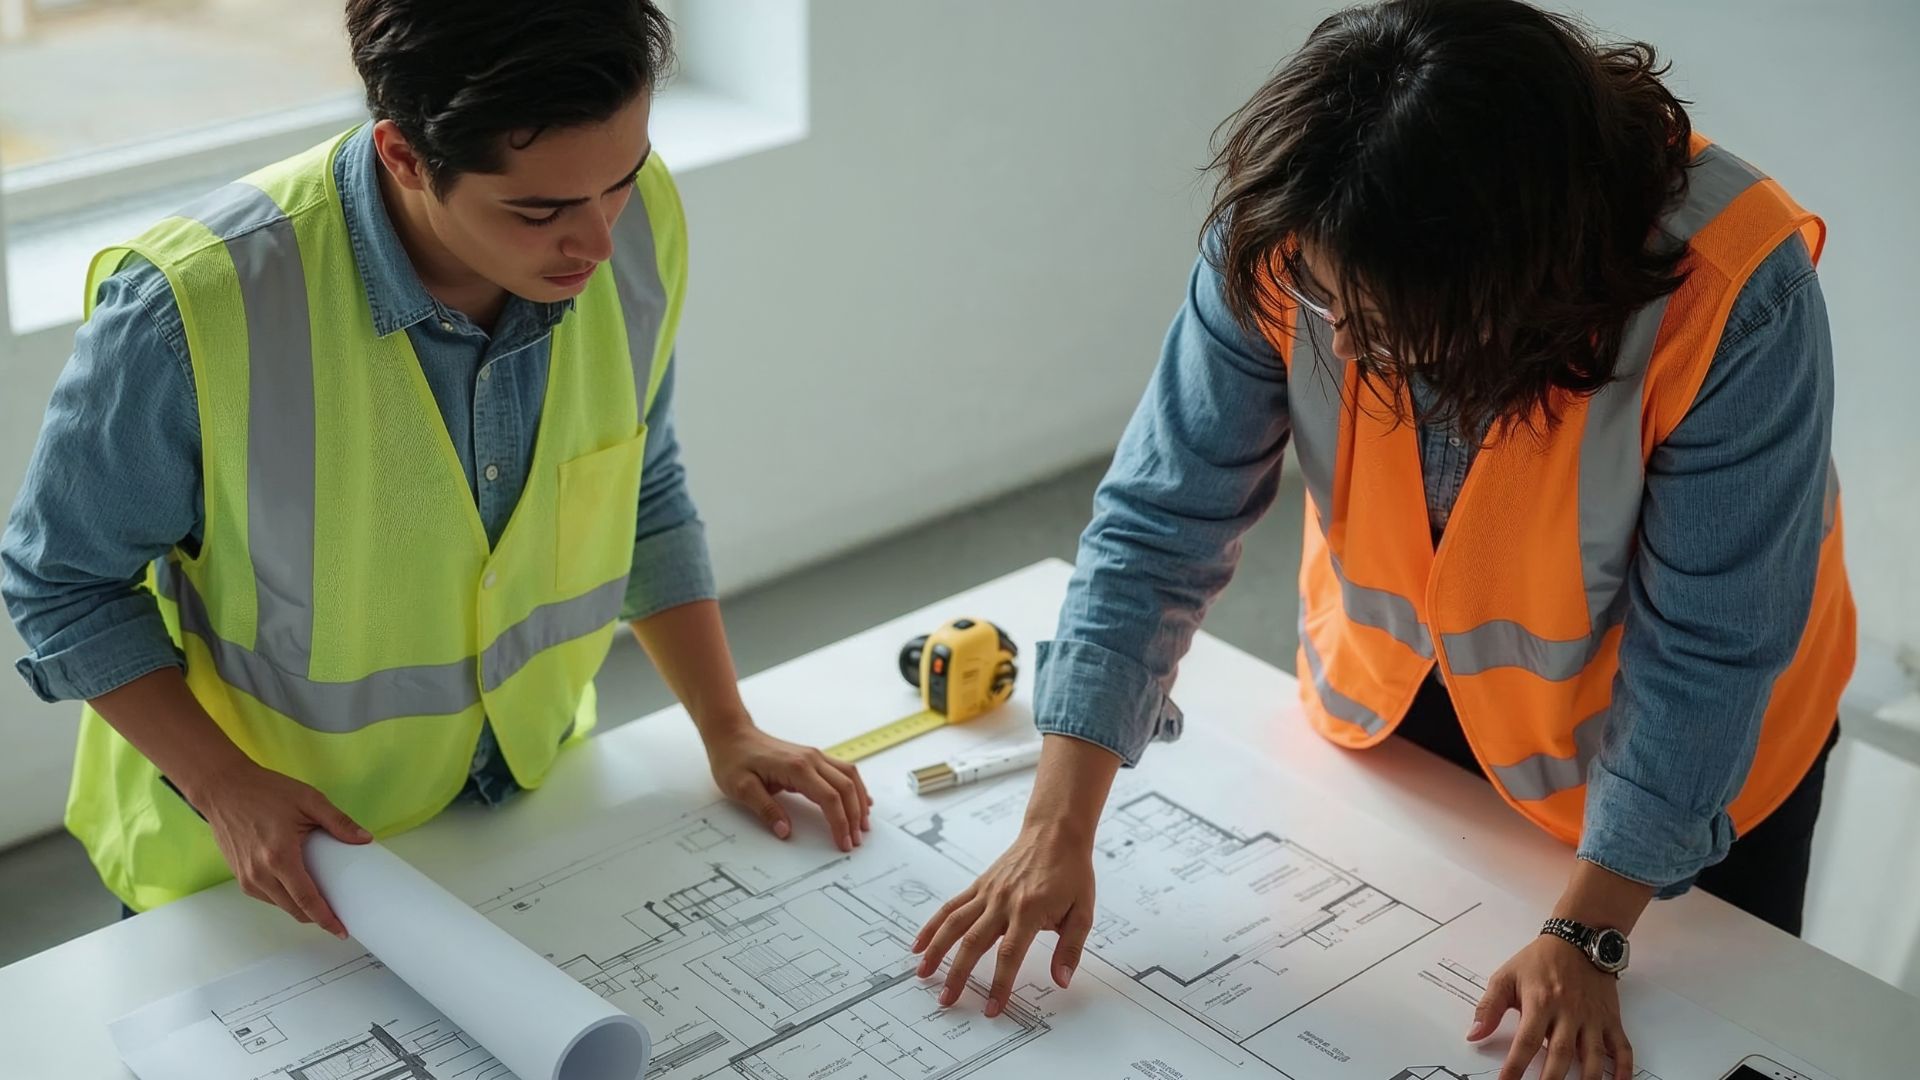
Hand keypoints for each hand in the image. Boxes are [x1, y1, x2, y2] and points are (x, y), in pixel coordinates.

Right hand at [194, 761, 370, 936]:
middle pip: (293, 909)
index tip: (341, 929)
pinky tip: (297, 889)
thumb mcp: (309, 800)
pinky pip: (266, 896)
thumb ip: (338, 822)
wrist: (224, 789)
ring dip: (300, 909)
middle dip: (316, 918)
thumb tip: (364, 840)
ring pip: (279, 905)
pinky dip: (283, 898)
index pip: (307, 899)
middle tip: (338, 917)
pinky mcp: (239, 875)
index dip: (325, 918)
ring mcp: (246, 877)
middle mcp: (260, 873)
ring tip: (321, 902)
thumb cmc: (265, 792)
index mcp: (280, 857)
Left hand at [706, 725, 871, 851]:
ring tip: (863, 824)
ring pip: (849, 776)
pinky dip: (855, 786)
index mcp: (796, 767)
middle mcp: (811, 759)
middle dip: (854, 816)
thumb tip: (785, 831)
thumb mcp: (742, 788)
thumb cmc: (734, 759)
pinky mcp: (812, 758)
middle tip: (855, 840)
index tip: (843, 842)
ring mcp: (814, 756)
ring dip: (859, 800)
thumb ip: (766, 809)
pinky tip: (861, 799)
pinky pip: (842, 770)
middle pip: (845, 787)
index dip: (839, 822)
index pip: (829, 797)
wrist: (732, 735)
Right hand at [911, 823, 1096, 1016]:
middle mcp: (1003, 902)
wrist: (1055, 832)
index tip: (991, 1009)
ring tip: (923, 974)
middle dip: (958, 974)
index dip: (1000, 985)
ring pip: (954, 924)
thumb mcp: (1083, 911)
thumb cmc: (1071, 872)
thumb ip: (1070, 948)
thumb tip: (1062, 981)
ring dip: (936, 950)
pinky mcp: (979, 885)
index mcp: (1029, 910)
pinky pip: (951, 906)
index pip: (1010, 955)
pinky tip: (920, 943)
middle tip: (947, 999)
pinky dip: (933, 925)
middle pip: (974, 942)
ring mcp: (987, 892)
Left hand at [1469, 934, 1632, 1079]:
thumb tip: (1473, 1034)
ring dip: (1587, 1079)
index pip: (1525, 1042)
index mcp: (1540, 1002)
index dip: (1515, 1067)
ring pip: (1593, 1055)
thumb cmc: (1540, 960)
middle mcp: (1568, 1012)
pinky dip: (1624, 1068)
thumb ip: (1489, 1007)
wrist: (1578, 940)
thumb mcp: (1506, 977)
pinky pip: (1622, 1047)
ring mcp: (1592, 1018)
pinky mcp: (1611, 1019)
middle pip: (1560, 1053)